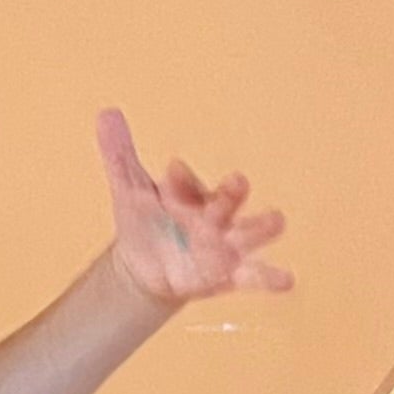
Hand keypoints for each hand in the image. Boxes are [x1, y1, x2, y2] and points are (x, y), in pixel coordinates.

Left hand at [96, 105, 293, 309]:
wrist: (144, 268)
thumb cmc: (144, 222)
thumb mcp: (128, 191)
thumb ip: (119, 155)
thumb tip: (107, 113)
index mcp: (190, 192)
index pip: (185, 182)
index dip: (179, 178)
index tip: (171, 170)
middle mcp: (214, 214)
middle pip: (228, 201)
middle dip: (231, 193)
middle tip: (237, 182)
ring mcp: (224, 244)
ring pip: (250, 233)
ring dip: (262, 227)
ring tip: (277, 221)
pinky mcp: (228, 274)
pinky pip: (254, 276)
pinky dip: (271, 278)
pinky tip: (287, 280)